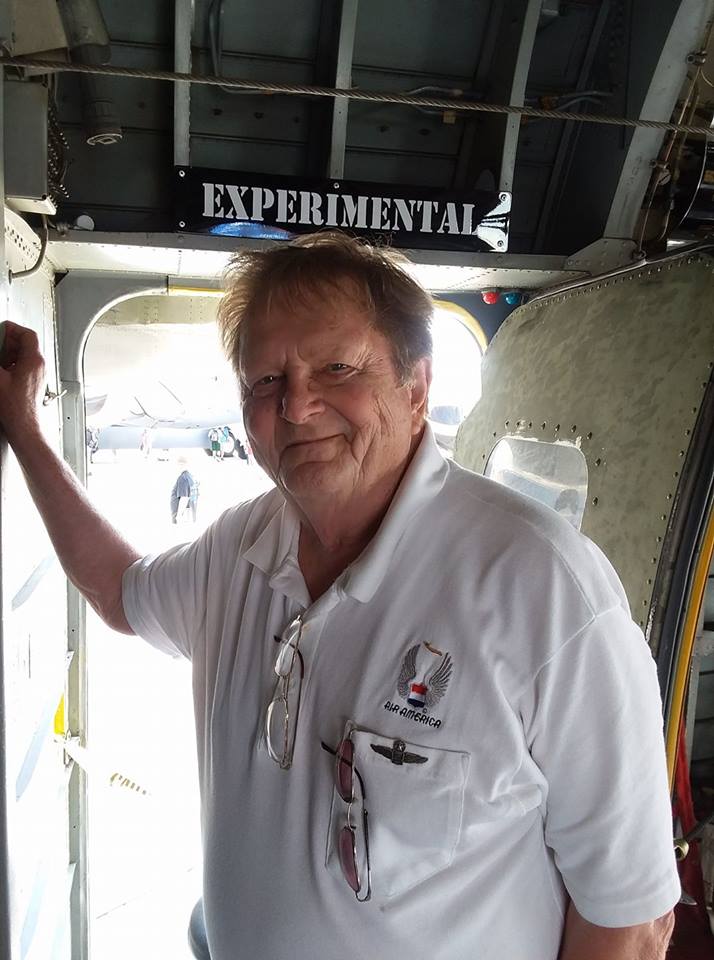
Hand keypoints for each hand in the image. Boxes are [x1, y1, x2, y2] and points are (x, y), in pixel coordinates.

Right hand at [0, 321, 46, 443]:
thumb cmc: (15, 407)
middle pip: (25, 344)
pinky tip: (1, 372)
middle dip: (7, 342)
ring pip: (23, 356)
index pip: (27, 334)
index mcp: (34, 360)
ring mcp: (37, 375)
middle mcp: (39, 366)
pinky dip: (10, 364)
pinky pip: (22, 367)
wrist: (23, 426)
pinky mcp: (32, 383)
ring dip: (7, 354)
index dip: (12, 329)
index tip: (0, 329)